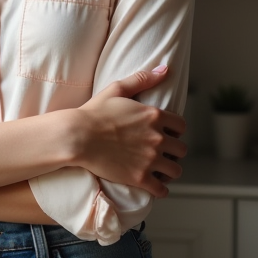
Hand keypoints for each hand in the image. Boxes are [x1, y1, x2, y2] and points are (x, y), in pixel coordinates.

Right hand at [73, 66, 186, 197]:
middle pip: (181, 149)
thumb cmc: (93, 112)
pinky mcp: (140, 177)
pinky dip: (161, 189)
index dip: (174, 131)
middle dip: (173, 151)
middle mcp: (157, 137)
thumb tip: (165, 68)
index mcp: (154, 115)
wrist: (76, 136)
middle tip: (162, 153)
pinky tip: (155, 186)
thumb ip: (142, 79)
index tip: (166, 134)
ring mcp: (150, 159)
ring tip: (160, 171)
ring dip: (169, 171)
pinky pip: (162, 189)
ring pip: (175, 170)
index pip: (180, 126)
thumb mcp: (117, 89)